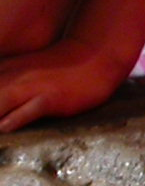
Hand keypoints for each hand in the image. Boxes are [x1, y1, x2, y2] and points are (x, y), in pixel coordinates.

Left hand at [0, 40, 127, 131]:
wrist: (95, 55)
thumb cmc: (60, 65)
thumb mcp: (23, 69)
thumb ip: (5, 80)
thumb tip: (1, 111)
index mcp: (1, 72)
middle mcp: (8, 79)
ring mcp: (28, 88)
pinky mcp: (49, 98)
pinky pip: (25, 112)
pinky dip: (10, 122)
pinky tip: (4, 130)